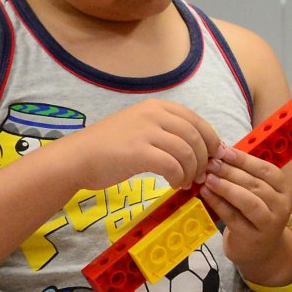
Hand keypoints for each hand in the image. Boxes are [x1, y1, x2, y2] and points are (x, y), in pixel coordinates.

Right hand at [61, 100, 220, 192]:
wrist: (76, 158)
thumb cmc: (108, 146)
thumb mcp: (140, 126)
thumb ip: (166, 131)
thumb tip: (198, 147)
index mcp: (157, 106)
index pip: (197, 121)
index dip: (211, 140)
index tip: (214, 157)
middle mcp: (154, 114)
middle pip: (196, 136)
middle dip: (204, 159)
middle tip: (202, 175)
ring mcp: (146, 132)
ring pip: (187, 152)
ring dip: (192, 171)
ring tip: (187, 182)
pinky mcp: (139, 152)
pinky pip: (173, 166)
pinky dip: (179, 177)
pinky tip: (174, 184)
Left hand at [201, 146, 291, 279]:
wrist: (262, 250)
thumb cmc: (256, 213)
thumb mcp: (259, 192)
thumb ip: (244, 174)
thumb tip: (219, 151)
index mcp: (283, 188)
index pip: (266, 169)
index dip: (244, 159)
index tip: (223, 150)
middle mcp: (281, 205)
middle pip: (256, 184)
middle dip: (230, 171)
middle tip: (210, 163)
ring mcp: (268, 223)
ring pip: (248, 201)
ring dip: (226, 187)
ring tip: (207, 178)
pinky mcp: (251, 237)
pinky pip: (233, 217)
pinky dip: (218, 203)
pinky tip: (206, 193)